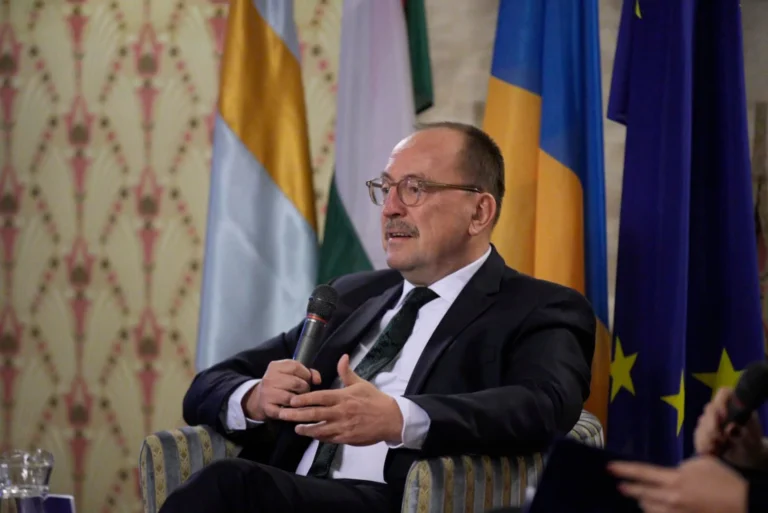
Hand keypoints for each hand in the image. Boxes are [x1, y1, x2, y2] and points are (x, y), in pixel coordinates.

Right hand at [243, 359, 320, 420]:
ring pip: (292, 398)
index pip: (296, 367)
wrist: (260, 399)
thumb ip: (308, 372)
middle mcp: (269, 378)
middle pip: (296, 383)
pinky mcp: (267, 407)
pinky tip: (294, 409)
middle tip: (304, 392)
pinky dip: (293, 412)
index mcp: (275, 366)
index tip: (307, 380)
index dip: (306, 374)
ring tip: (299, 401)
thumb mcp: (292, 373)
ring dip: (299, 401)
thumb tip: (317, 380)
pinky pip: (286, 411)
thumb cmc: (282, 384)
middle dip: (305, 389)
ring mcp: (267, 393)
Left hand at [277, 354, 403, 444]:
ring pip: (320, 429)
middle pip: (315, 414)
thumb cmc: (374, 399)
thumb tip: (342, 357)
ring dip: (306, 429)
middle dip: (297, 414)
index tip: (292, 400)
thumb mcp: (361, 383)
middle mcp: (341, 412)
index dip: (304, 399)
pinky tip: (312, 435)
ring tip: (295, 428)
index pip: (320, 398)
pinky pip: (329, 438)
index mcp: (343, 397)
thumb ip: (347, 372)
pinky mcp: (347, 438)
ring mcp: (343, 426)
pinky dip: (320, 437)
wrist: (390, 418)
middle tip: (283, 414)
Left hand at [608, 456, 747, 512]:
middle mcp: (671, 498)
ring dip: (643, 503)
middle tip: (620, 485)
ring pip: (650, 509)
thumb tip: (674, 472)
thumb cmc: (724, 480)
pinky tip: (653, 509)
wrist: (744, 504)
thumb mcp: (702, 463)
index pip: (642, 473)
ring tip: (638, 499)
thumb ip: (683, 466)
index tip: (609, 467)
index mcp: (674, 479)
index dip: (624, 470)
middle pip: (642, 494)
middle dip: (629, 489)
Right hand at [694, 387, 766, 468]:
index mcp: (736, 405)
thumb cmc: (753, 444)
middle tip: (719, 438)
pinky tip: (710, 451)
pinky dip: (702, 444)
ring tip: (716, 448)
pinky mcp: (703, 432)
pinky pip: (697, 434)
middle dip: (711, 424)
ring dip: (707, 437)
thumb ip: (744, 430)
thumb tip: (730, 427)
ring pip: (701, 423)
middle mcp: (721, 409)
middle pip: (709, 409)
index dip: (721, 402)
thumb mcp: (754, 437)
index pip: (724, 393)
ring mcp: (710, 420)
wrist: (747, 457)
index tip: (724, 417)